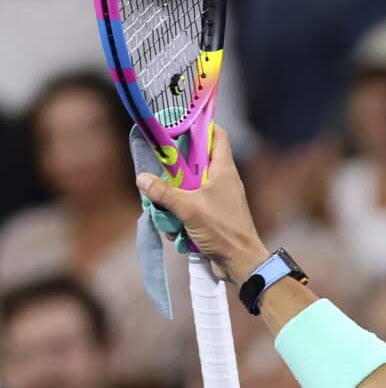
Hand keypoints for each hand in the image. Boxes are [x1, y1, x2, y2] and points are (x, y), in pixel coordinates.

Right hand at [135, 126, 269, 283]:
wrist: (241, 263)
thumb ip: (164, 192)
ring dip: (173, 203)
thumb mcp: (189, 208)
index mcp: (224, 170)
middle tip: (160, 177)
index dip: (200, 126)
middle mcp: (222, 181)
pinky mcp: (211, 217)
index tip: (178, 125)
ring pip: (186, 190)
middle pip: (193, 164)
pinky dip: (180, 220)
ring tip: (169, 214)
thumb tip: (142, 179)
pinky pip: (188, 210)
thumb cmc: (223, 230)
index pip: (217, 136)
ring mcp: (217, 200)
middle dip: (174, 172)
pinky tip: (177, 233)